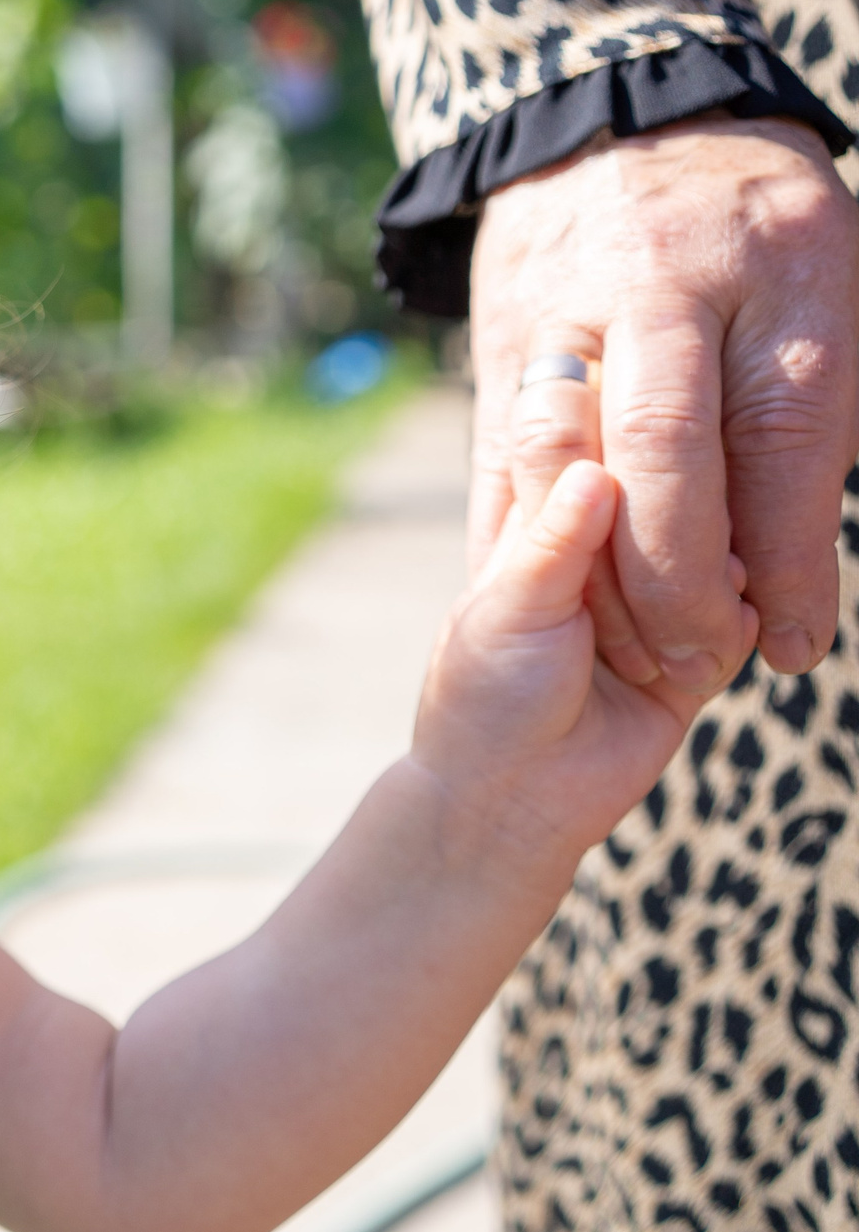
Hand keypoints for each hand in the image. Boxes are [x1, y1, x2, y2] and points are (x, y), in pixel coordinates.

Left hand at [414, 455, 735, 856]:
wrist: (518, 795)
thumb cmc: (488, 692)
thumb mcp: (509, 608)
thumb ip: (553, 540)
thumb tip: (596, 471)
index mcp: (537, 514)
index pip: (581, 435)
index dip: (598, 464)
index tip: (582, 511)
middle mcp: (604, 538)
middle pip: (666, 484)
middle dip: (650, 543)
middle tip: (597, 616)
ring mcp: (659, 585)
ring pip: (715, 540)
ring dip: (689, 591)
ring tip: (632, 655)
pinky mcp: (703, 638)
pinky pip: (743, 607)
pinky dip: (726, 629)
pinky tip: (686, 665)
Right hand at [471, 116, 858, 690]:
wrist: (618, 117)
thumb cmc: (758, 227)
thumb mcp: (834, 288)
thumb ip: (823, 410)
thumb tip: (791, 560)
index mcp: (776, 269)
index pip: (784, 432)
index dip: (792, 553)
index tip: (795, 642)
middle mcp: (660, 285)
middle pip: (666, 442)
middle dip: (684, 572)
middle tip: (709, 652)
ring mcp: (565, 308)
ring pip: (565, 451)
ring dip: (593, 564)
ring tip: (632, 640)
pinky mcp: (500, 338)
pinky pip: (503, 451)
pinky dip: (520, 535)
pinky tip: (550, 597)